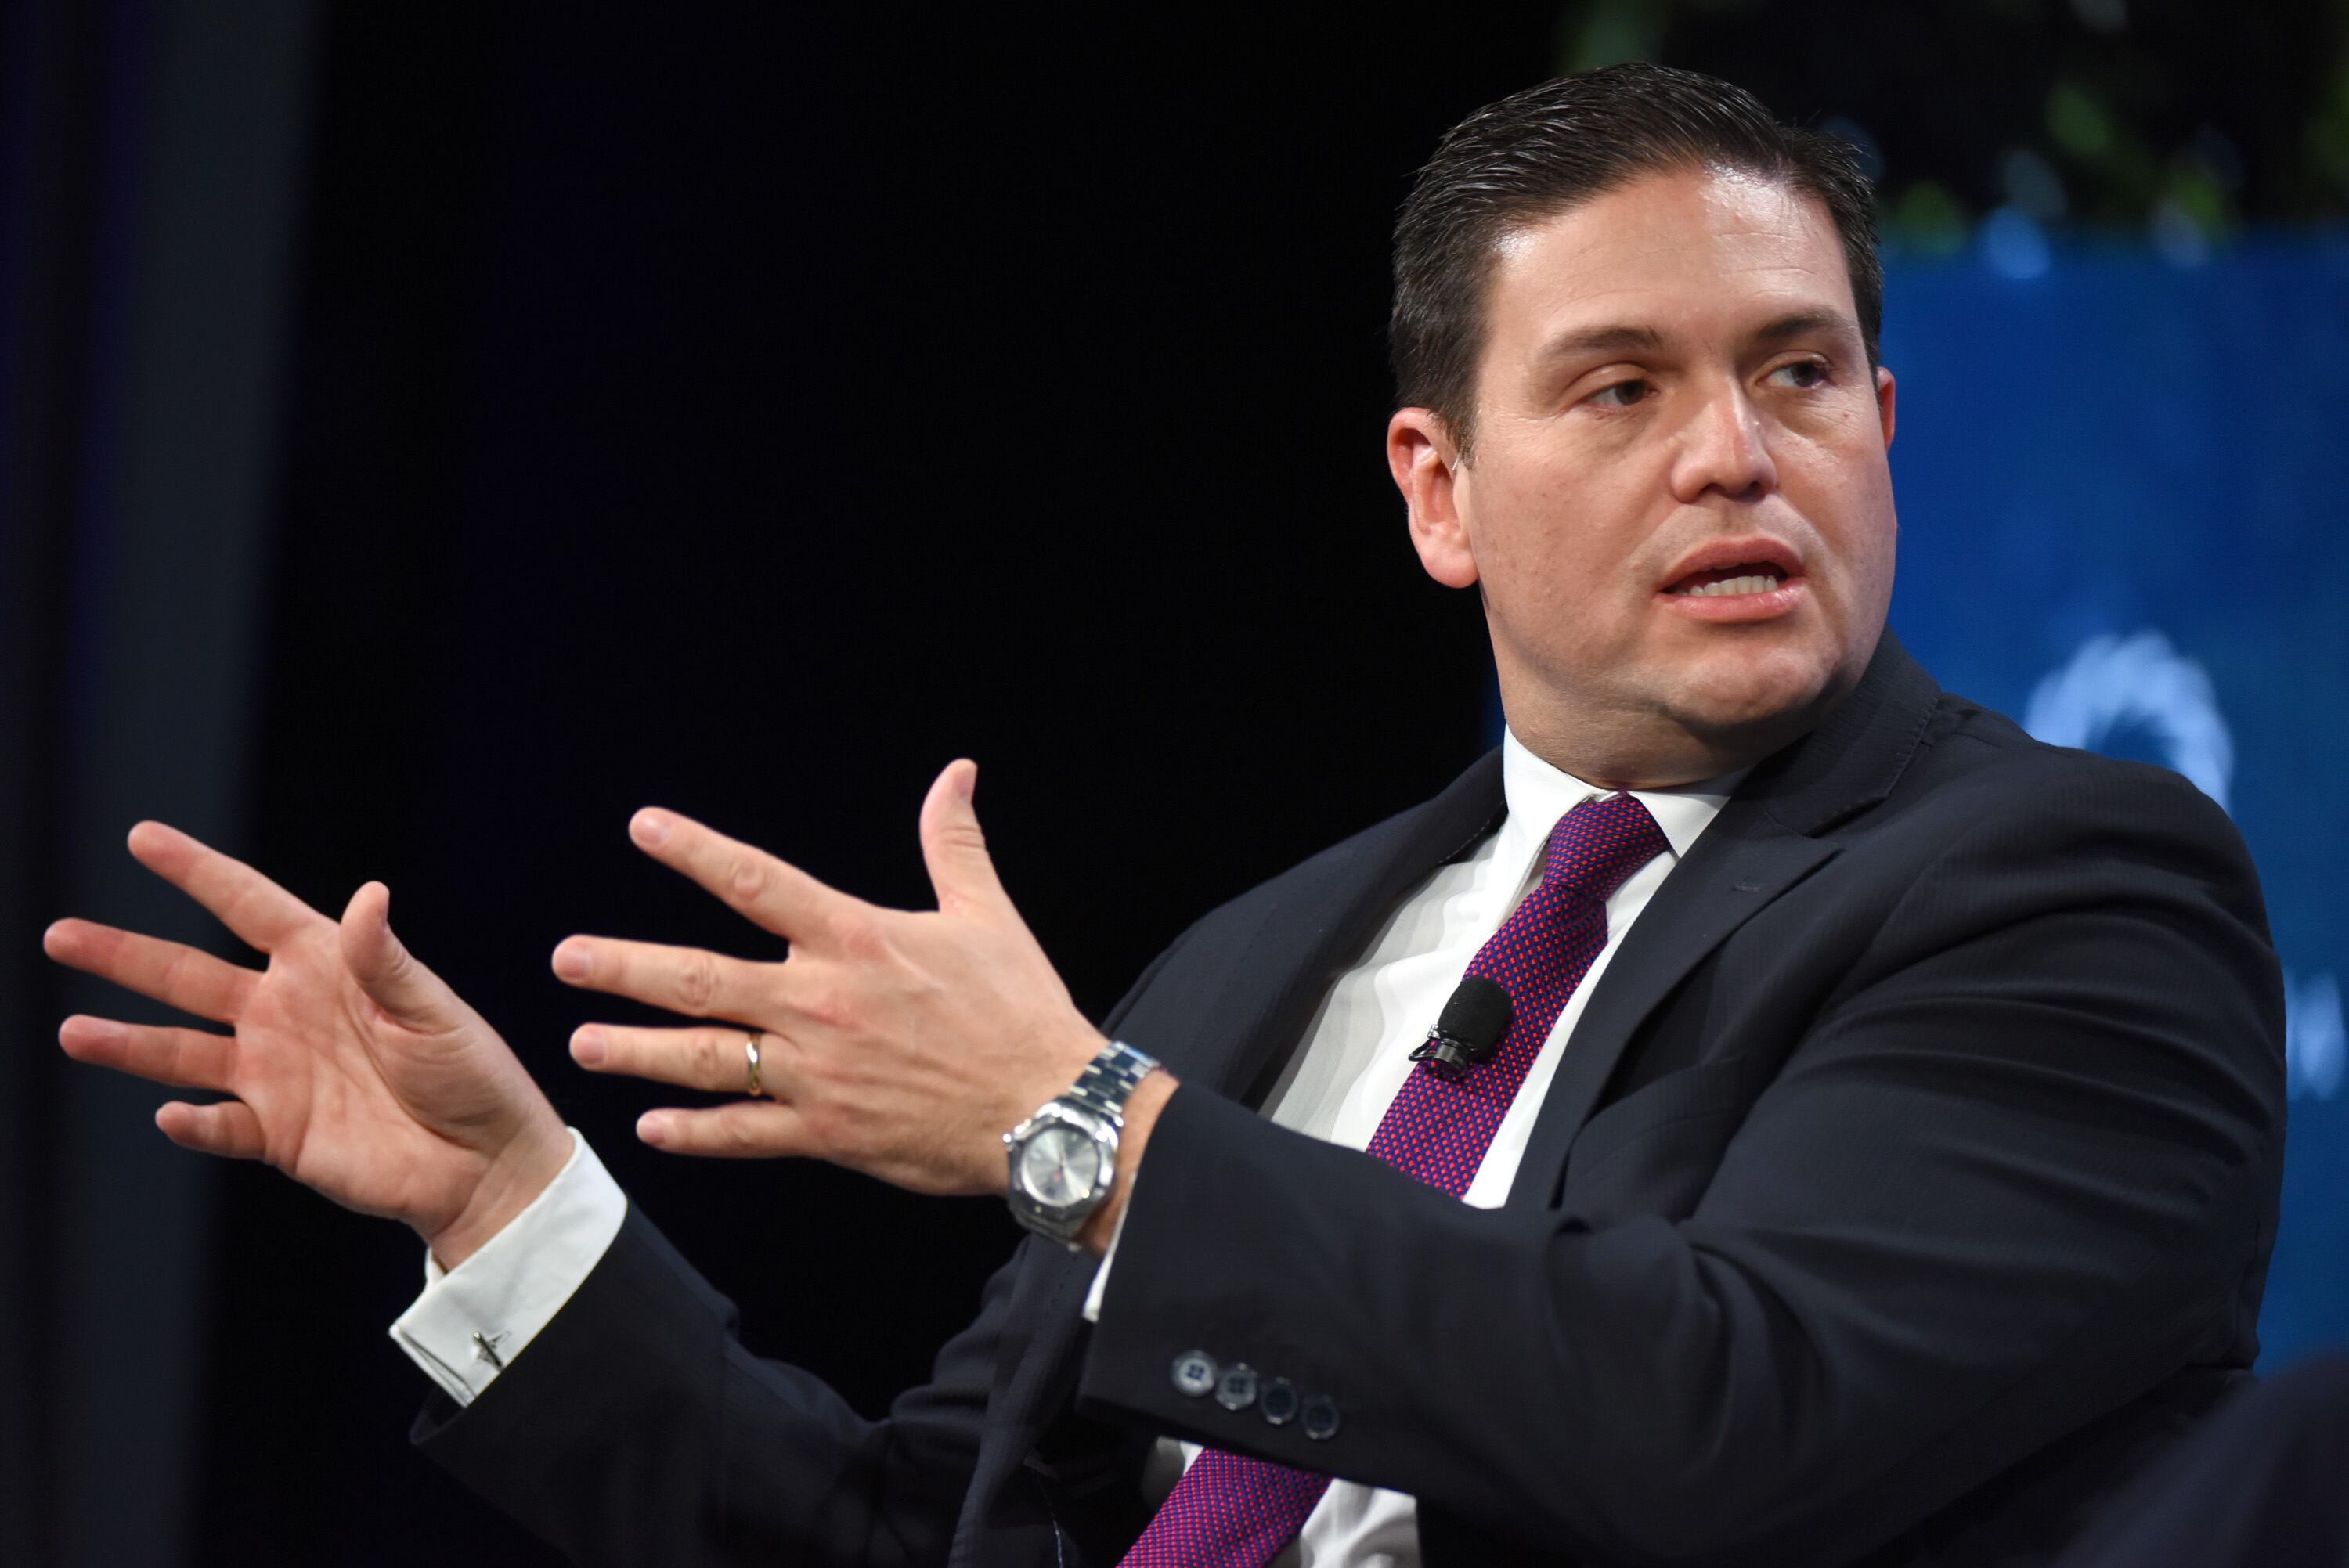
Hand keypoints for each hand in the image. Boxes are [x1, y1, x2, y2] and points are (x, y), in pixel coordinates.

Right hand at [44, 824, 571, 1267]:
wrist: (484, 1160)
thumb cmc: (469, 1071)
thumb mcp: (433, 1010)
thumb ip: (386, 961)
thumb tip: (368, 895)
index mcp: (324, 965)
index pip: (248, 905)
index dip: (197, 871)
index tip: (142, 837)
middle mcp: (284, 1013)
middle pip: (188, 976)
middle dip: (125, 955)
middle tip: (59, 933)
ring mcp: (275, 1074)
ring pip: (182, 1052)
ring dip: (128, 1043)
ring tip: (72, 1030)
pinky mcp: (278, 1134)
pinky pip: (221, 1126)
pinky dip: (194, 1124)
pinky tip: (171, 1115)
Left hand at [554, 759, 1119, 1193]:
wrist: (1049, 1112)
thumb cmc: (1021, 1010)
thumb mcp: (988, 915)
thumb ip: (954, 843)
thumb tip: (956, 773)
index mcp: (858, 940)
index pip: (759, 883)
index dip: (697, 852)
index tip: (645, 828)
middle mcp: (824, 1003)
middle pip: (705, 977)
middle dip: (628, 967)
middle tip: (568, 958)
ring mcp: (819, 1073)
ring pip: (708, 1058)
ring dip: (639, 1051)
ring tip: (583, 1042)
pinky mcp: (828, 1132)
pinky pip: (745, 1133)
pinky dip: (694, 1133)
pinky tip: (649, 1129)